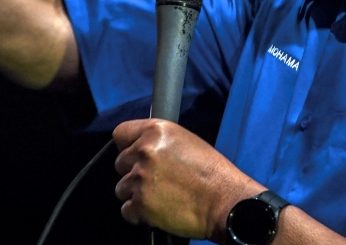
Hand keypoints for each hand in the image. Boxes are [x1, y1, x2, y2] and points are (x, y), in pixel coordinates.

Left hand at [113, 119, 263, 240]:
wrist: (225, 202)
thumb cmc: (213, 174)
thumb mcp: (186, 142)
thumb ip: (159, 142)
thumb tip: (141, 146)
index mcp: (156, 131)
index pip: (120, 133)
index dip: (126, 146)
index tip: (133, 155)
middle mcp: (145, 152)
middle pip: (120, 163)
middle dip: (133, 173)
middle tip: (155, 180)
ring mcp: (141, 179)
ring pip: (121, 188)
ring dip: (136, 194)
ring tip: (160, 196)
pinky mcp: (141, 204)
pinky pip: (127, 211)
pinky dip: (139, 214)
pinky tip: (158, 210)